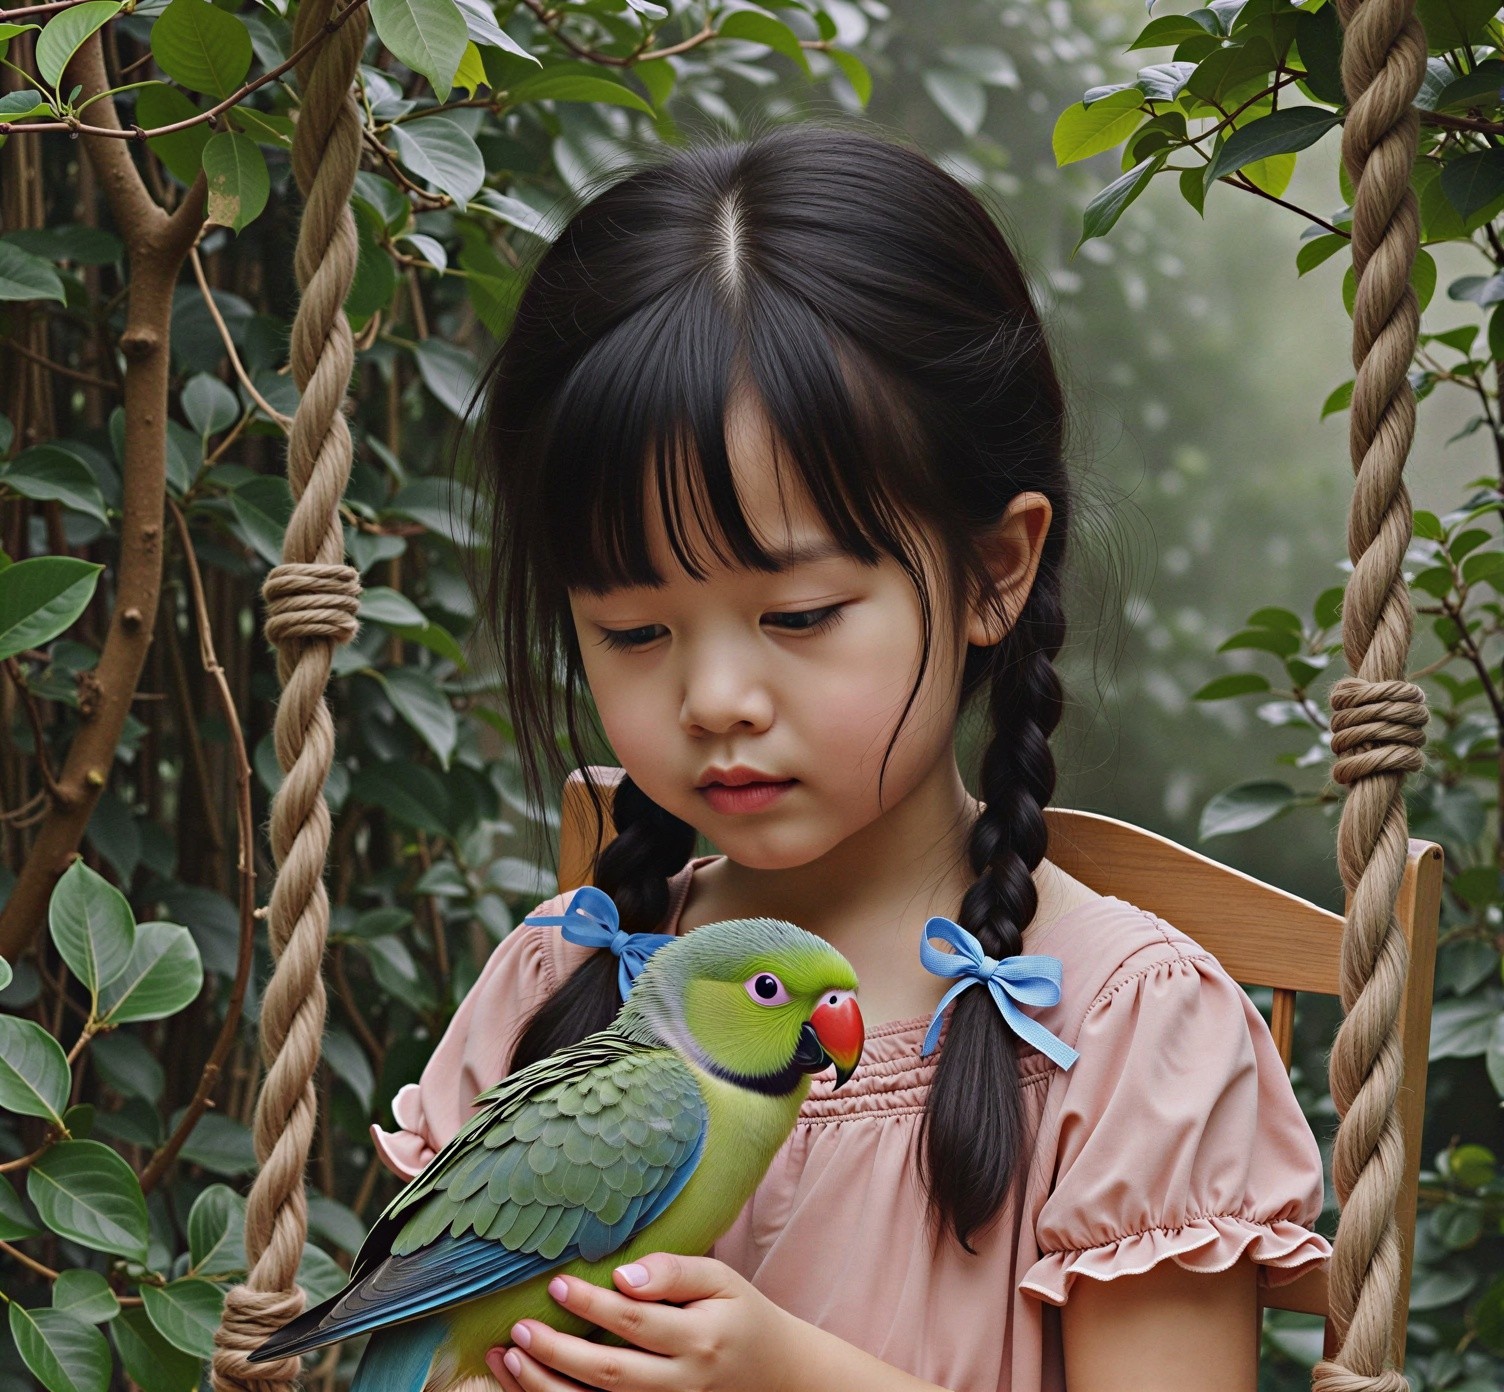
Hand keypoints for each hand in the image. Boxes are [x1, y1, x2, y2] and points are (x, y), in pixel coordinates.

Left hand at [485, 1253, 802, 1391]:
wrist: (773, 1375)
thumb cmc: (738, 1315)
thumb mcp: (720, 1280)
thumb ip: (674, 1271)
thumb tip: (623, 1275)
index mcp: (700, 1339)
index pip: (638, 1323)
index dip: (595, 1305)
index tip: (557, 1284)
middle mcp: (682, 1383)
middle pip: (611, 1374)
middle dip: (559, 1353)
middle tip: (521, 1326)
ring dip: (546, 1387)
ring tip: (509, 1356)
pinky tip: (526, 1382)